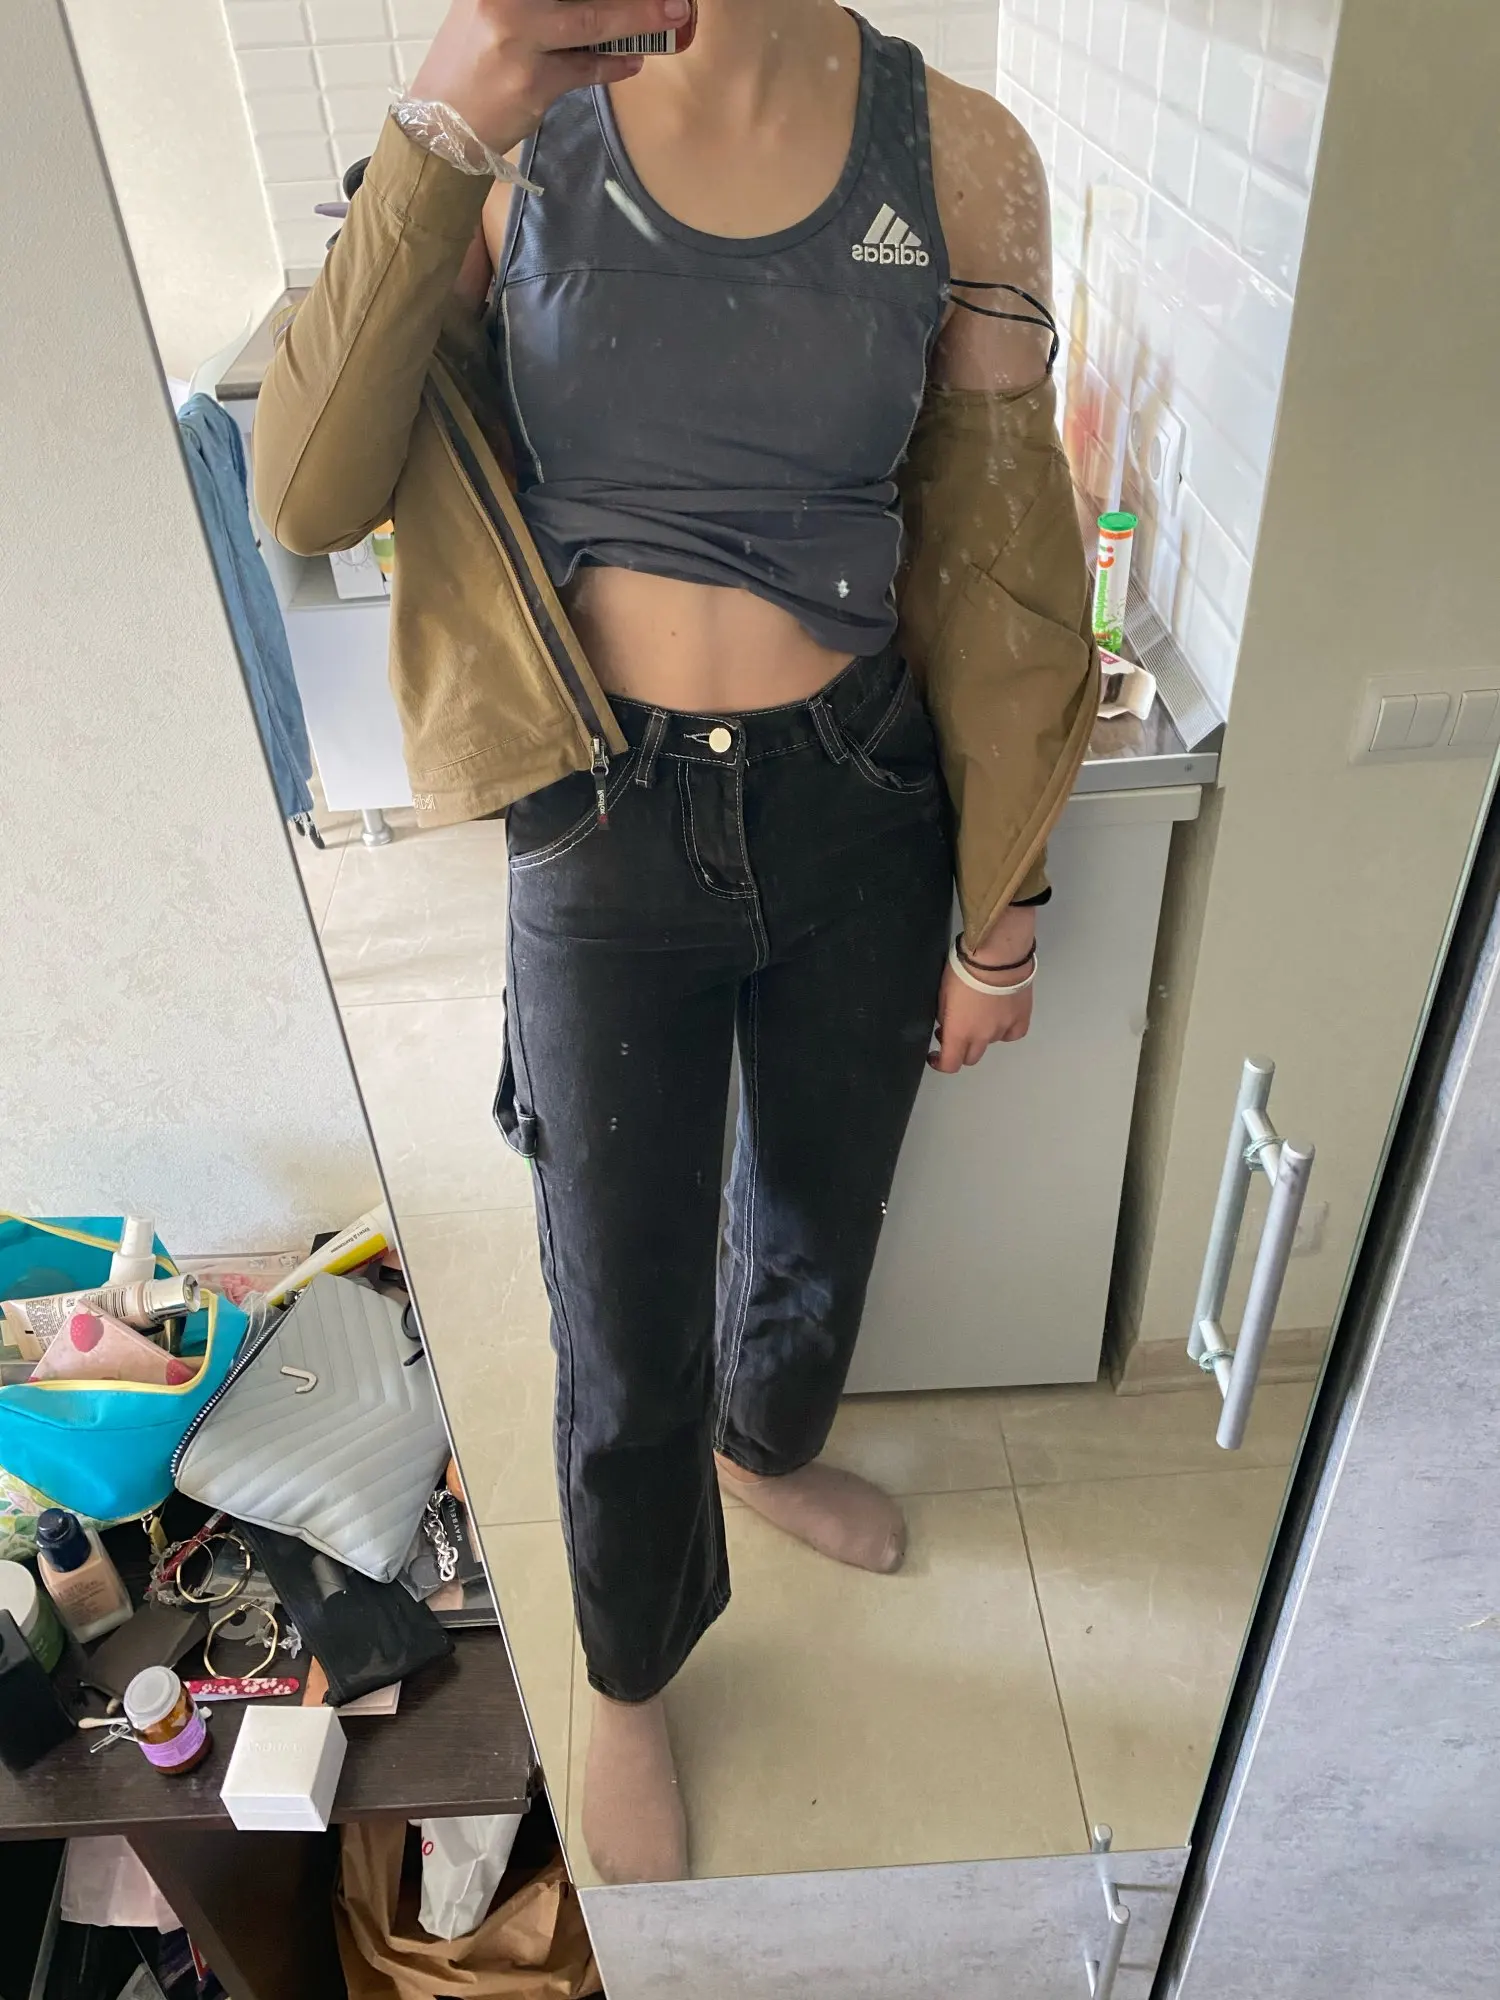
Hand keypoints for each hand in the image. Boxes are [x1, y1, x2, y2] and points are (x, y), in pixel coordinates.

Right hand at [411, 0, 690, 153]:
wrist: (438, 127)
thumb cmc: (469, 67)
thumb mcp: (490, 13)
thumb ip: (533, 3)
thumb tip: (595, 4)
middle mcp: (503, 2)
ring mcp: (518, 41)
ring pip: (591, 22)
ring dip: (637, 18)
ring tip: (670, 16)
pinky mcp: (532, 82)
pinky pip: (586, 69)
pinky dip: (613, 65)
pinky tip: (631, 60)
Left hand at [929, 960, 1033, 1070]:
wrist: (997, 956)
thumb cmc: (963, 971)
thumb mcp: (942, 994)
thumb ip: (945, 1017)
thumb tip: (948, 1026)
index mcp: (959, 1033)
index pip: (950, 1064)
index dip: (940, 1063)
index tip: (935, 1055)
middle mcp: (982, 1037)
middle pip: (971, 1057)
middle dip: (961, 1048)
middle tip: (957, 1029)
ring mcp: (1004, 1030)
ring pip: (990, 1043)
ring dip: (982, 1035)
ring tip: (980, 1014)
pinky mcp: (1022, 1019)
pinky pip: (1011, 1034)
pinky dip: (1004, 1030)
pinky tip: (1001, 1018)